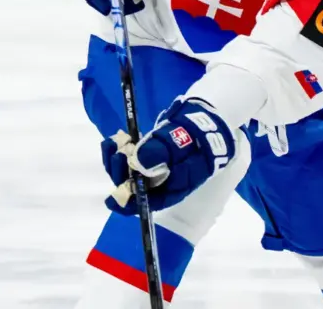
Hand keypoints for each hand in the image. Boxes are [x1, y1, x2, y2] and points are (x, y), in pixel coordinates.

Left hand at [104, 99, 236, 213]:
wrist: (209, 121)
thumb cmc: (200, 136)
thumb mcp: (185, 141)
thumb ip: (162, 152)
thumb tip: (138, 162)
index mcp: (174, 189)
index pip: (148, 202)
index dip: (129, 201)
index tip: (112, 196)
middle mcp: (162, 185)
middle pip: (134, 187)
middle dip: (121, 172)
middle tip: (118, 152)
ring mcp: (155, 172)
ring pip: (130, 173)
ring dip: (118, 161)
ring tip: (114, 142)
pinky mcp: (150, 159)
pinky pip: (131, 161)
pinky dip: (122, 152)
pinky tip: (119, 140)